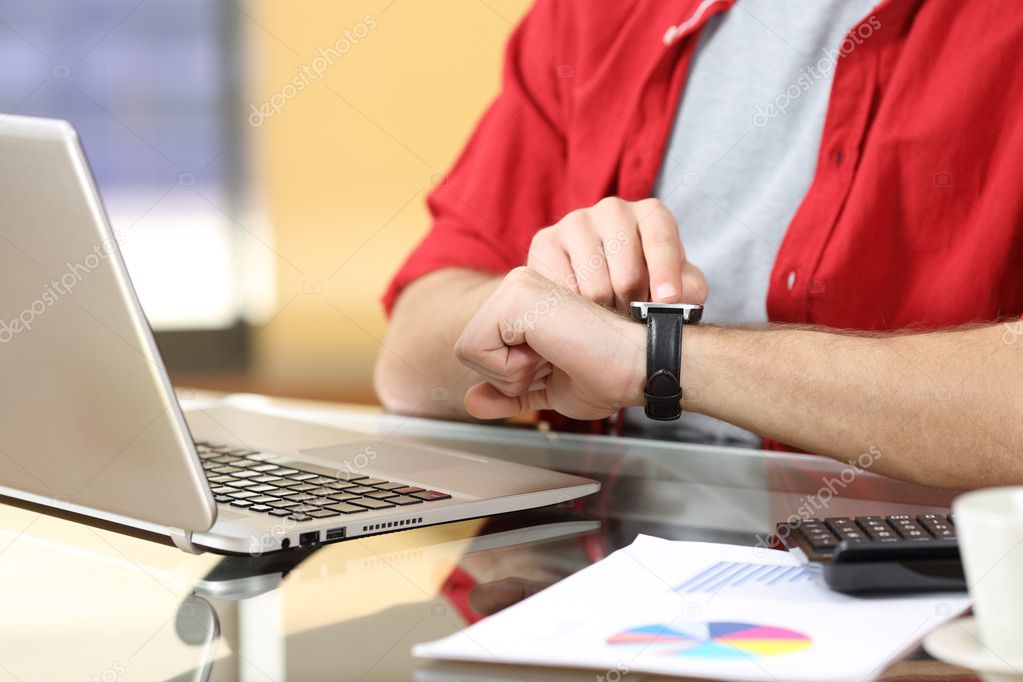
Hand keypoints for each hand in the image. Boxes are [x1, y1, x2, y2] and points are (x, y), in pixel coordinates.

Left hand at [454, 267, 645, 419]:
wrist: (639, 365)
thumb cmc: (609, 373)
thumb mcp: (549, 390)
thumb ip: (510, 395)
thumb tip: (471, 402)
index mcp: (525, 304)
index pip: (478, 351)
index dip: (511, 376)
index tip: (555, 365)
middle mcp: (518, 286)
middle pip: (467, 350)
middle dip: (508, 376)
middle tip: (555, 362)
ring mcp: (517, 287)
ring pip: (469, 349)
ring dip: (512, 373)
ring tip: (555, 356)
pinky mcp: (516, 296)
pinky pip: (476, 348)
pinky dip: (511, 369)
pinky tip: (551, 353)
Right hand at [526, 197, 706, 312]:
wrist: (591, 287)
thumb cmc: (643, 285)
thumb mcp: (674, 288)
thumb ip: (689, 290)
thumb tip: (680, 297)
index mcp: (651, 214)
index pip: (660, 240)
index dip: (665, 272)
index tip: (667, 300)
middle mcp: (614, 209)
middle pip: (627, 272)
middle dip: (632, 305)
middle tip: (630, 318)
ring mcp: (575, 222)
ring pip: (595, 287)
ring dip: (604, 313)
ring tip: (608, 315)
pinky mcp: (545, 242)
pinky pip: (562, 290)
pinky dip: (574, 311)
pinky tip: (580, 311)